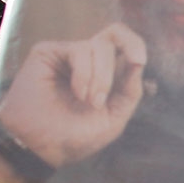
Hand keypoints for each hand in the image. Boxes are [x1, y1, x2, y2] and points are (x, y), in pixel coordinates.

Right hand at [0, 23, 146, 167]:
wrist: (43, 148)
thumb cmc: (77, 137)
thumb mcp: (114, 118)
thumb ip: (130, 91)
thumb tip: (138, 63)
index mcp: (108, 74)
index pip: (126, 46)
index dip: (136, 45)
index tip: (139, 61)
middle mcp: (89, 61)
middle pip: (115, 34)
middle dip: (127, 51)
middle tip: (129, 69)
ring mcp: (69, 55)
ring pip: (100, 46)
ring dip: (101, 77)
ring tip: (90, 102)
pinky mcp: (49, 52)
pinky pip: (79, 50)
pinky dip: (84, 74)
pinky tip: (78, 94)